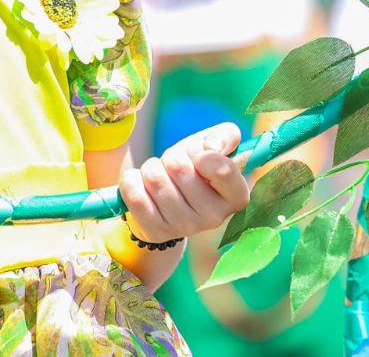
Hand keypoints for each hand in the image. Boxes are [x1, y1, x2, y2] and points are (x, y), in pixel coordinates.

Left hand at [121, 123, 250, 244]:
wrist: (167, 200)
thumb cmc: (194, 168)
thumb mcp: (212, 145)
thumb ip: (225, 136)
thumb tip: (212, 147)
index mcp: (236, 196)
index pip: (222, 170)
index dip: (203, 154)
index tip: (199, 156)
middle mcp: (214, 217)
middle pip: (178, 166)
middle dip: (171, 157)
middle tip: (175, 168)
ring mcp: (184, 228)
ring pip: (153, 177)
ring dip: (151, 168)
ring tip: (161, 178)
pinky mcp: (155, 232)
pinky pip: (133, 192)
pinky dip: (132, 179)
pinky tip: (143, 187)